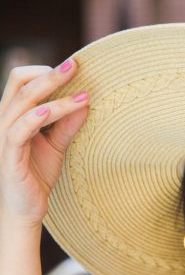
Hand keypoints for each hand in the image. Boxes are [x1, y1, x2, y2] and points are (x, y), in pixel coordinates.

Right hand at [0, 58, 88, 225]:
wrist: (25, 209)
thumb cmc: (37, 175)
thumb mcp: (56, 146)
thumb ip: (67, 124)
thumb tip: (86, 101)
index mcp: (14, 114)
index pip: (22, 80)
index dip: (44, 70)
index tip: (73, 69)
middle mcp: (4, 120)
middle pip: (21, 84)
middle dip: (50, 74)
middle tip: (76, 65)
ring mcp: (4, 136)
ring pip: (24, 104)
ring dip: (54, 96)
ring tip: (82, 95)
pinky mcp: (9, 155)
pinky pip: (19, 131)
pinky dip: (35, 118)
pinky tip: (51, 113)